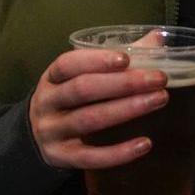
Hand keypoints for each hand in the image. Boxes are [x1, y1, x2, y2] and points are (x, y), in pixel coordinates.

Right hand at [27, 49, 168, 170]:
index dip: (96, 60)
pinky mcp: (61, 158)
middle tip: (159, 79)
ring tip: (159, 100)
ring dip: (127, 109)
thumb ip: (116, 58)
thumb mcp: (80, 77)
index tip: (126, 59)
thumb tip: (157, 37)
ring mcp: (51, 132)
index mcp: (52, 78)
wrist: (36, 139)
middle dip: (123, 83)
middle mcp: (47, 103)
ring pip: (89, 120)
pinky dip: (119, 152)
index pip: (68, 64)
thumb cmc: (68, 100)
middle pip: (83, 90)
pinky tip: (145, 144)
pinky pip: (91, 157)